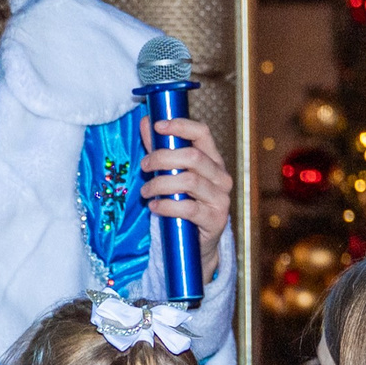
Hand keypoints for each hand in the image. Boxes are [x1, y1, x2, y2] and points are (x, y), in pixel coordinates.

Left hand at [140, 117, 232, 276]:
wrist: (196, 243)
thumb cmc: (183, 203)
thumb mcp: (171, 174)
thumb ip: (160, 148)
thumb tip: (146, 120)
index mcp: (212, 160)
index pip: (202, 133)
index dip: (180, 126)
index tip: (157, 125)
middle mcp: (221, 177)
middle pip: (192, 157)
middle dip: (162, 158)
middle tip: (144, 166)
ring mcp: (221, 199)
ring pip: (189, 181)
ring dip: (160, 184)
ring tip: (145, 191)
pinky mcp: (215, 220)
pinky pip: (188, 208)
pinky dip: (166, 206)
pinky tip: (154, 207)